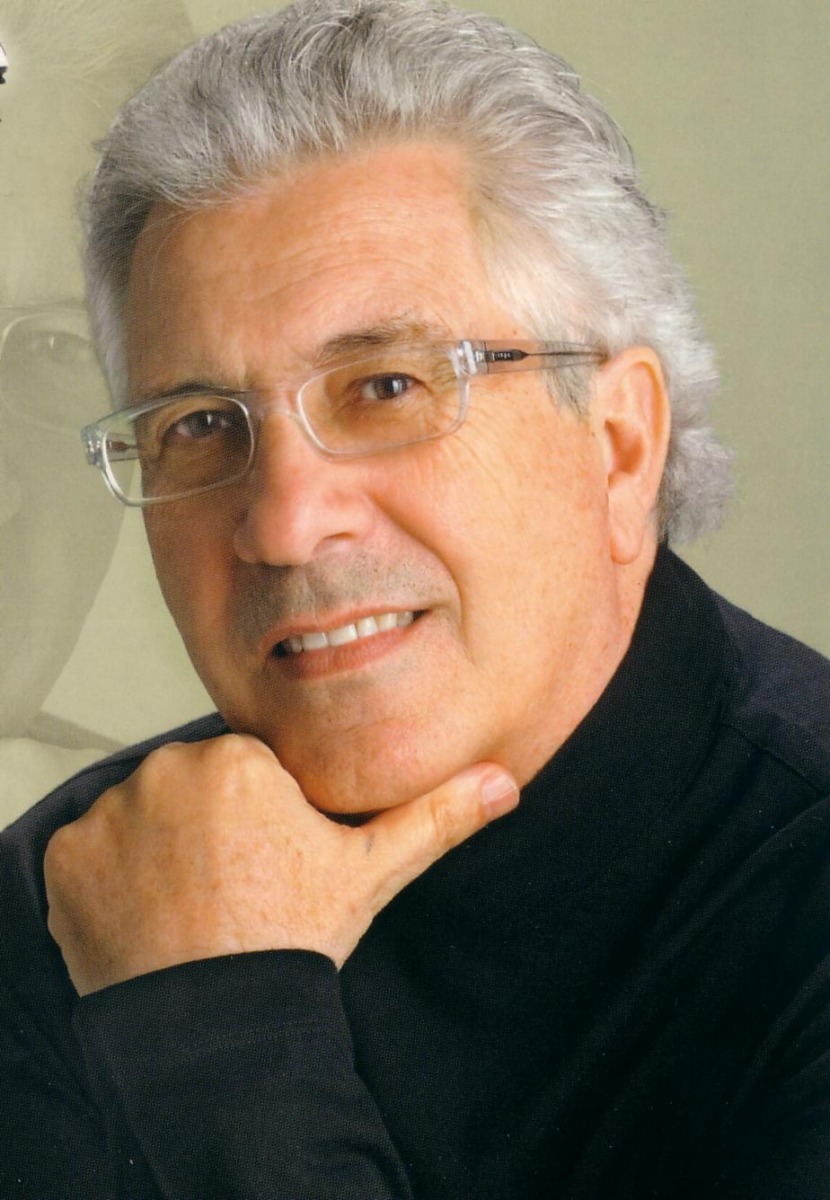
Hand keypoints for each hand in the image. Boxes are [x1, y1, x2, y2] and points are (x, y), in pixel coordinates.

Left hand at [44, 734, 517, 994]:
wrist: (221, 1032)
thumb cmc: (290, 942)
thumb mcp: (370, 873)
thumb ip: (434, 818)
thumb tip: (504, 782)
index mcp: (235, 760)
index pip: (243, 771)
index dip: (259, 817)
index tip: (264, 862)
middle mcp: (162, 772)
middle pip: (188, 787)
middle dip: (207, 825)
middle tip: (232, 886)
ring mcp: (106, 817)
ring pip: (141, 815)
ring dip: (158, 848)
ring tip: (193, 903)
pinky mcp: (66, 859)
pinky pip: (91, 851)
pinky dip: (111, 878)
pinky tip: (150, 915)